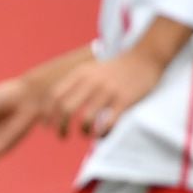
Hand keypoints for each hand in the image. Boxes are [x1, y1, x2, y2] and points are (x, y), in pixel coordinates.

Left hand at [44, 48, 168, 138]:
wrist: (145, 57)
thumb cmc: (115, 67)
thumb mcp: (90, 69)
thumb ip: (74, 83)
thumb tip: (57, 105)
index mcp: (80, 73)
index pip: (54, 95)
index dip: (47, 113)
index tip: (47, 125)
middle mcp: (91, 81)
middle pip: (65, 108)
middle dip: (60, 126)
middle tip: (62, 135)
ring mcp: (108, 90)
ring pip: (86, 118)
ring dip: (83, 131)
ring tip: (85, 134)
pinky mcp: (124, 99)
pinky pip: (109, 122)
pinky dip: (102, 132)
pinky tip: (102, 134)